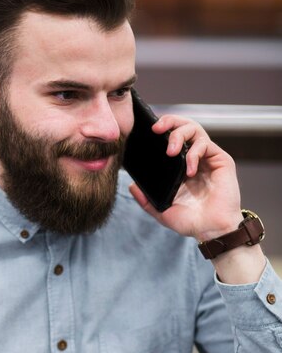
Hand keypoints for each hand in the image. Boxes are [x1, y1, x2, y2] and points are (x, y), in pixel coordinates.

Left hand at [128, 114, 242, 241]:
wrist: (211, 231)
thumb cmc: (191, 221)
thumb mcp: (162, 211)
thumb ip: (146, 200)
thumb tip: (131, 186)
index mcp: (180, 166)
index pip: (171, 138)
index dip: (161, 129)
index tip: (148, 131)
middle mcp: (194, 158)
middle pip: (183, 126)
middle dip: (169, 121)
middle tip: (156, 128)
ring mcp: (207, 158)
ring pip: (195, 129)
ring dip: (179, 135)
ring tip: (171, 151)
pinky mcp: (221, 160)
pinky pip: (206, 144)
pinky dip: (194, 153)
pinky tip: (189, 170)